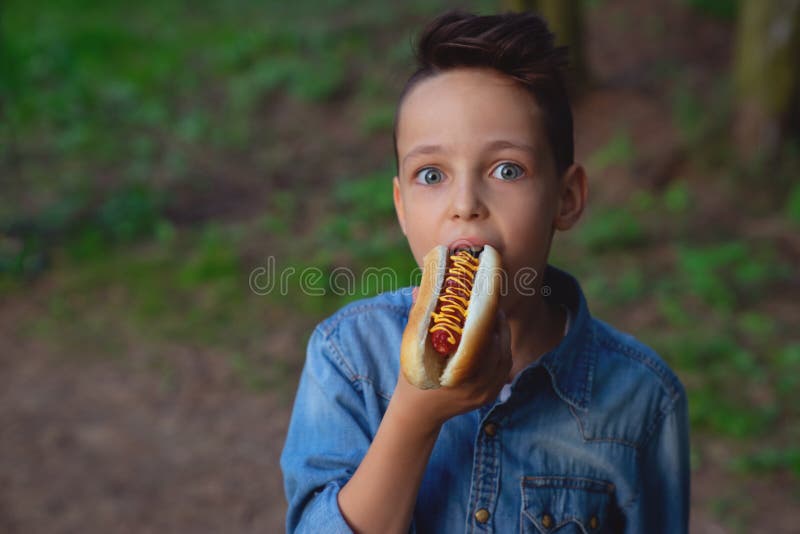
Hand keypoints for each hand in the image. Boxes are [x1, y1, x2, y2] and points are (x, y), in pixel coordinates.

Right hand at [391, 287, 512, 432]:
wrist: (419, 413)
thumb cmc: (413, 378)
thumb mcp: (413, 349)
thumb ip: (419, 318)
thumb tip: (421, 289)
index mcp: (456, 376)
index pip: (481, 343)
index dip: (486, 320)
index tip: (484, 301)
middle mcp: (475, 387)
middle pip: (498, 349)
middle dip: (496, 325)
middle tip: (491, 306)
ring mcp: (485, 394)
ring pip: (504, 359)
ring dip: (502, 336)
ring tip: (495, 319)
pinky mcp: (490, 396)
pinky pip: (504, 369)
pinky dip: (503, 351)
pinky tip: (497, 337)